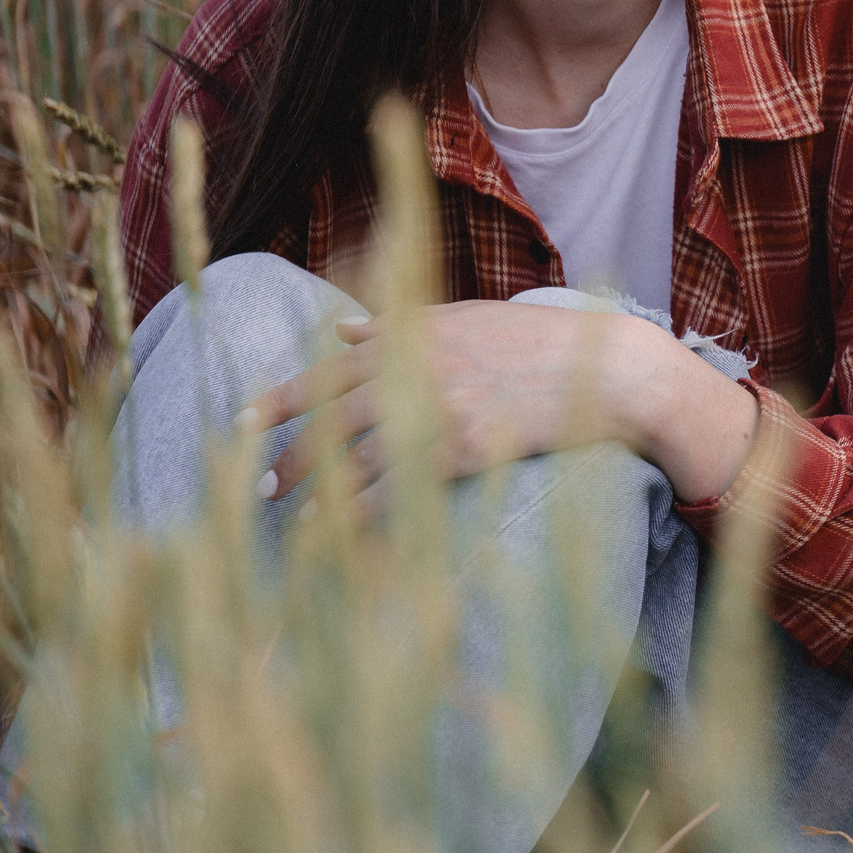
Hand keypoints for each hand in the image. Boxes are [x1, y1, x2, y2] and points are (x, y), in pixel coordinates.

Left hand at [244, 300, 761, 508]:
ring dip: (315, 491)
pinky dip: (358, 514)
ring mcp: (438, 412)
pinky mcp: (463, 451)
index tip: (240, 423)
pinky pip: (395, 490)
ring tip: (290, 516)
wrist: (612, 373)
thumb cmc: (544, 343)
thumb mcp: (471, 318)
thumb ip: (401, 324)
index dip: (280, 399)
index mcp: (415, 336)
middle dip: (288, 453)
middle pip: (330, 417)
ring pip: (354, 457)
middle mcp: (418, 370)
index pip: (328, 368)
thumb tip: (339, 331)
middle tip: (261, 485)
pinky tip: (336, 535)